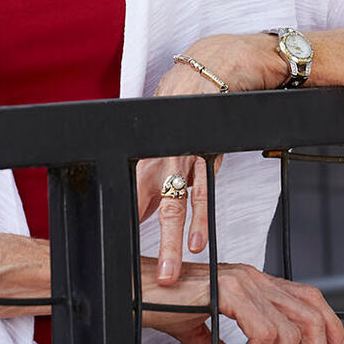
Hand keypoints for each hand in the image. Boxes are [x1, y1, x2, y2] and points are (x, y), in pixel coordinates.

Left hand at [138, 34, 277, 283]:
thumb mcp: (171, 128)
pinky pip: (202, 191)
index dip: (130, 228)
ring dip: (171, 243)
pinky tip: (198, 242)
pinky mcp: (207, 152)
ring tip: (171, 273)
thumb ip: (166, 162)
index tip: (126, 258)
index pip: (135, 198)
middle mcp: (161, 157)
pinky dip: (200, 218)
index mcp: (150, 153)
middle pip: (147, 209)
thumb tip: (159, 195)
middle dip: (146, 245)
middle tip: (149, 279)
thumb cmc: (192, 95)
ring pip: (173, 206)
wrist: (217, 63)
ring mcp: (183, 156)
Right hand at [139, 258, 343, 343]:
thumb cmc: (159, 303)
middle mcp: (253, 278)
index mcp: (253, 282)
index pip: (308, 298)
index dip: (330, 326)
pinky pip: (264, 331)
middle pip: (310, 314)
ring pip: (289, 330)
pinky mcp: (227, 293)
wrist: (131, 289)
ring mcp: (242, 283)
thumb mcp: (194, 328)